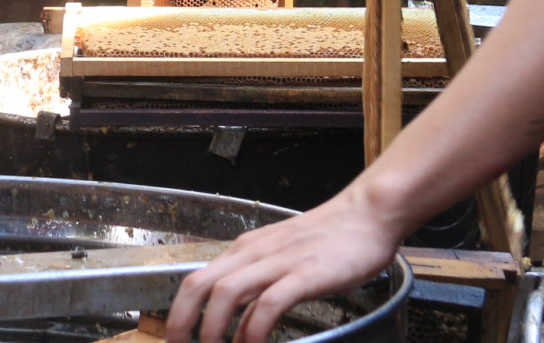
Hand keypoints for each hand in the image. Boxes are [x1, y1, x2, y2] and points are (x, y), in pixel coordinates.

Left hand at [166, 190, 400, 342]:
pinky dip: (254, 331)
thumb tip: (236, 323)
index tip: (177, 339)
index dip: (179, 312)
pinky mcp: (305, 274)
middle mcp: (253, 253)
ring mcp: (278, 262)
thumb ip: (257, 286)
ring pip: (226, 293)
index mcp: (244, 249)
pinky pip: (268, 304)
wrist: (366, 214)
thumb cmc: (328, 238)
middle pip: (199, 285)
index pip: (196, 280)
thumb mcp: (280, 257)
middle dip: (182, 322)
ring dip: (212, 329)